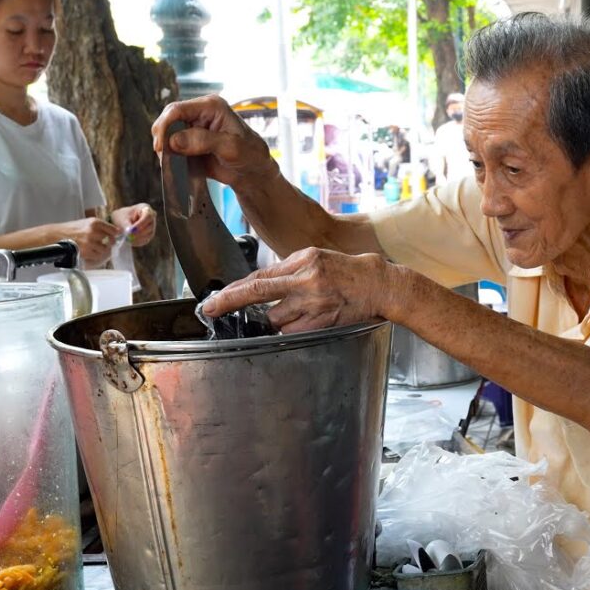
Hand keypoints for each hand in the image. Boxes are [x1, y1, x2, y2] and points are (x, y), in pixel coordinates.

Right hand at [55, 217, 120, 264]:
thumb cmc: (70, 229)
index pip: (114, 229)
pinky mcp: (86, 251)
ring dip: (101, 250)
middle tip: (104, 244)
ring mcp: (90, 241)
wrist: (55, 236)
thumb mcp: (86, 223)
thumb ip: (100, 227)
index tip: (115, 236)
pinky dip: (95, 256)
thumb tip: (115, 231)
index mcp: (95, 222)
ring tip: (93, 248)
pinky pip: (97, 256)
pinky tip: (89, 252)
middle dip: (108, 243)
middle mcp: (94, 231)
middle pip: (111, 240)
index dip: (115, 234)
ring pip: (105, 249)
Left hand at [111, 203, 156, 246]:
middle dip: (139, 233)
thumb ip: (126, 225)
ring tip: (127, 240)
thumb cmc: (121, 216)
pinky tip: (130, 242)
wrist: (120, 221)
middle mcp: (151, 217)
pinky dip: (138, 242)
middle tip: (128, 237)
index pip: (148, 216)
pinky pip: (146, 240)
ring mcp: (152, 227)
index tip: (131, 230)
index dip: (141, 224)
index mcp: (145, 209)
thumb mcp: (121, 218)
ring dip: (138, 238)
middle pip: (150, 226)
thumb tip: (130, 233)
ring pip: (149, 234)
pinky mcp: (149, 235)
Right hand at [151, 94, 277, 189]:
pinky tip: (174, 165)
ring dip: (165, 147)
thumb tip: (173, 140)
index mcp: (211, 106)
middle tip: (163, 157)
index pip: (177, 109)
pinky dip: (169, 155)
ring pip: (167, 133)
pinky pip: (172, 146)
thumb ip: (203, 141)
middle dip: (162, 137)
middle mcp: (200, 113)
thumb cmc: (250, 156)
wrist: (254, 173)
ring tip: (171, 163)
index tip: (161, 146)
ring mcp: (194, 128)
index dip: (164, 125)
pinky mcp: (190, 143)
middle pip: (168, 119)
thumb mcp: (231, 147)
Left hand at [201, 248, 391, 333]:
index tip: (212, 300)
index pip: (259, 277)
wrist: (377, 284)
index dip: (231, 291)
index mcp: (303, 261)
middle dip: (231, 304)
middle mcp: (307, 281)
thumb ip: (287, 269)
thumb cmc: (345, 270)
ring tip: (295, 310)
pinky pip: (293, 332)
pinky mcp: (322, 323)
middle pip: (259, 296)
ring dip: (275, 319)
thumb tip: (258, 284)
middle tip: (212, 310)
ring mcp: (314, 304)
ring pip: (276, 320)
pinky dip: (290, 329)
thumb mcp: (315, 258)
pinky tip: (304, 319)